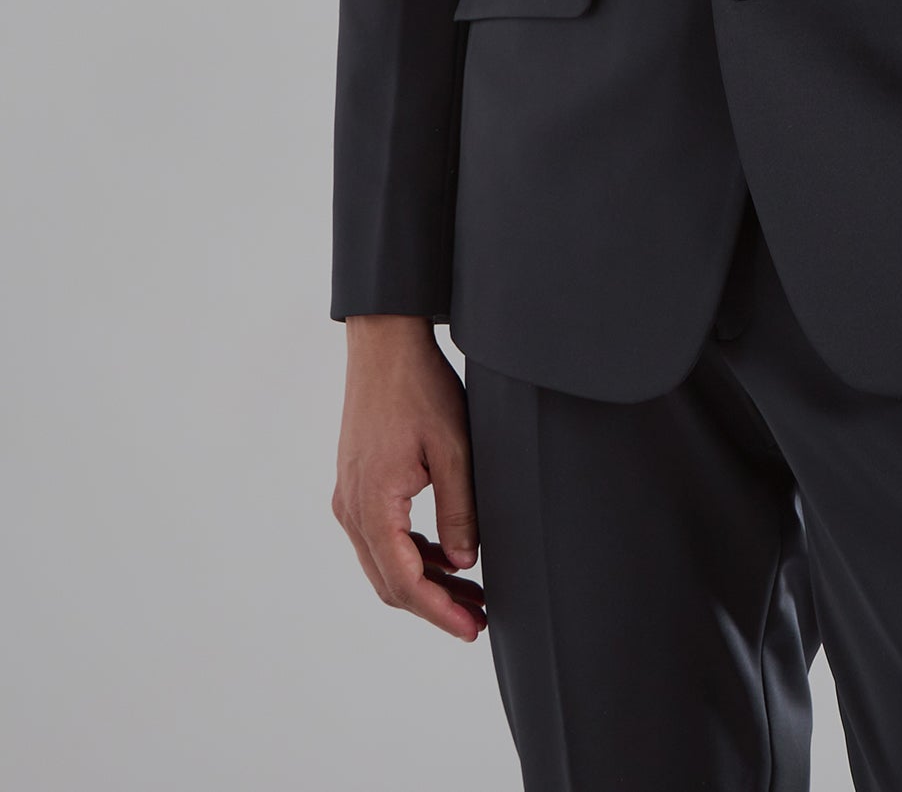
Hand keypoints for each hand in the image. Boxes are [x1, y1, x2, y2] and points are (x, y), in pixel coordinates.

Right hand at [332, 315, 486, 641]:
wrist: (385, 344)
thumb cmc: (420, 388)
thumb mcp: (453, 449)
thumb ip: (459, 510)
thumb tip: (465, 564)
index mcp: (373, 506)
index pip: (404, 582)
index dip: (439, 612)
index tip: (472, 629)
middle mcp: (352, 509)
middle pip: (390, 581)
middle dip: (434, 605)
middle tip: (479, 618)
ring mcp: (350, 498)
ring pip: (385, 562)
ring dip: (425, 581)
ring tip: (471, 593)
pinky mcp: (358, 485)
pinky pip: (382, 537)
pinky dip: (413, 554)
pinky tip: (447, 556)